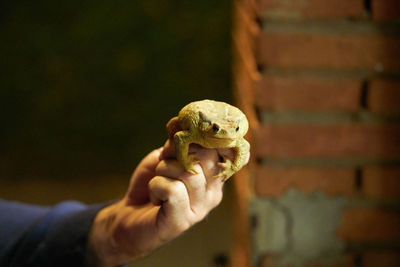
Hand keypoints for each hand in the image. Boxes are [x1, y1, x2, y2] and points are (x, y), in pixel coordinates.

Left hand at [88, 140, 232, 265]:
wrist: (128, 217)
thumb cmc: (150, 184)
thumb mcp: (166, 157)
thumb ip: (181, 145)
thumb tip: (187, 128)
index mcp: (213, 175)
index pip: (227, 149)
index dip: (208, 136)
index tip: (187, 132)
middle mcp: (213, 192)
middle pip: (206, 156)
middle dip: (177, 151)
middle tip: (163, 162)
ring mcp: (201, 209)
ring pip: (189, 173)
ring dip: (164, 169)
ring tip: (158, 180)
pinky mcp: (183, 221)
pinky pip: (173, 190)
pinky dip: (157, 186)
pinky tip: (155, 197)